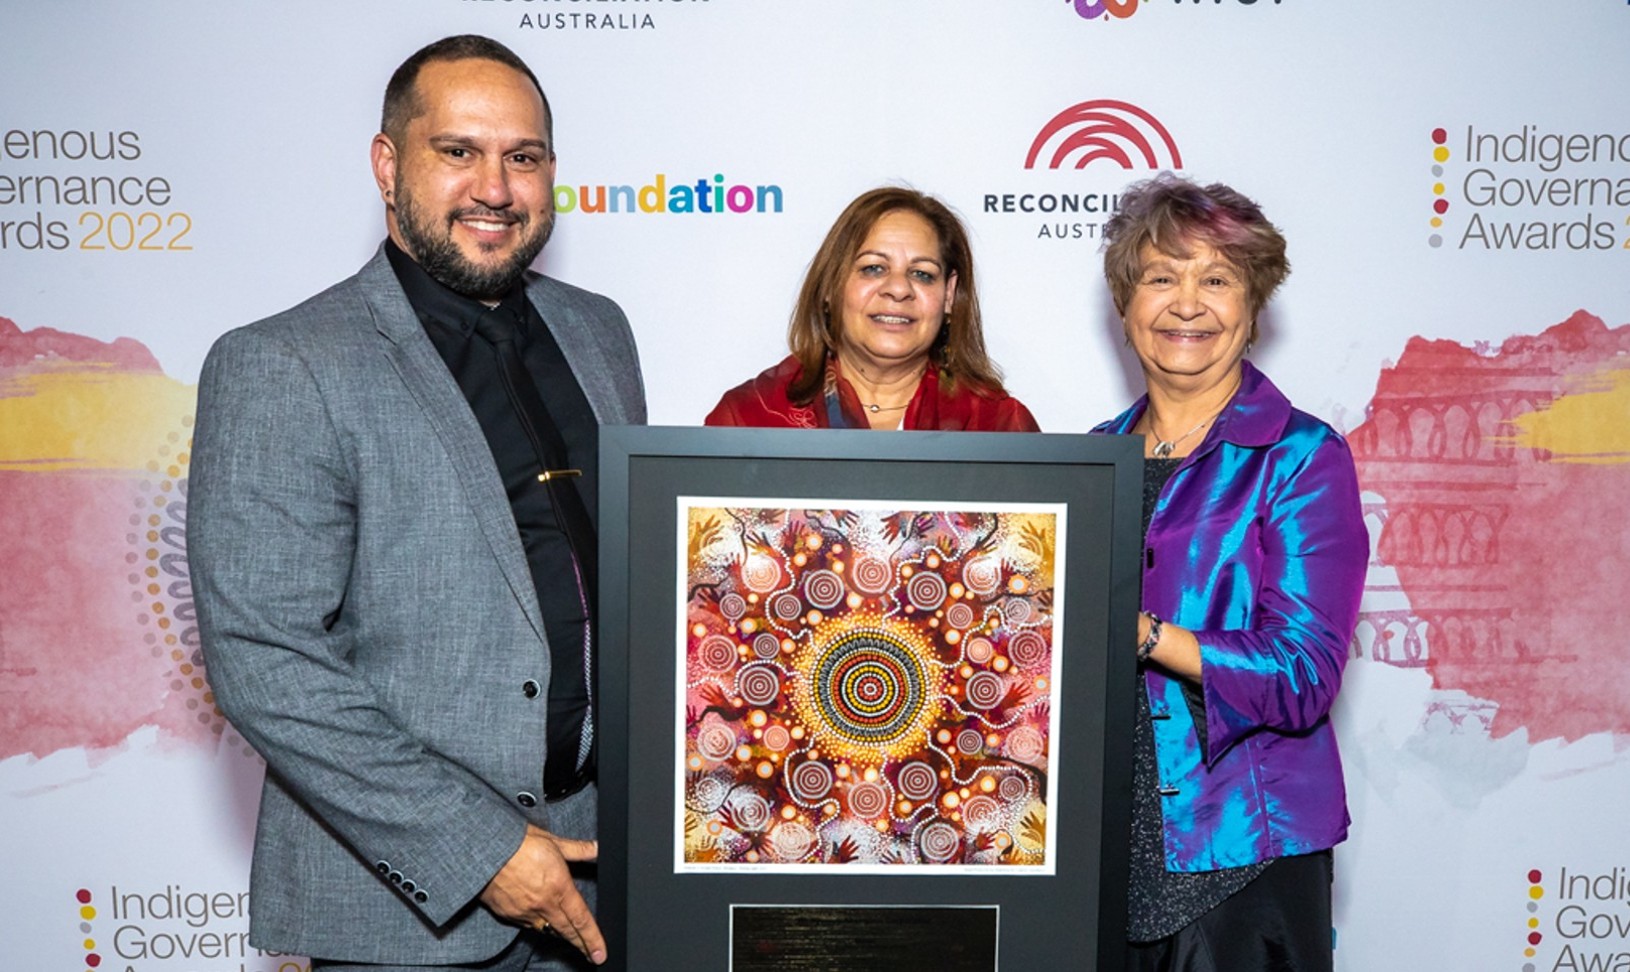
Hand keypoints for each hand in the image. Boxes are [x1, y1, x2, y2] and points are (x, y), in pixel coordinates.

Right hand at [479, 823, 605, 964]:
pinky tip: (541, 921)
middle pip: (566, 932)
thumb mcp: (553, 841)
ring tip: (570, 938)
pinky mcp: (508, 914)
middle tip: (591, 956)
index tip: (600, 953)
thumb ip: (578, 849)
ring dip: (559, 935)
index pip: (582, 920)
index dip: (593, 939)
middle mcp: (543, 904)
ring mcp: (525, 912)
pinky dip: (537, 924)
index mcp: (559, 887)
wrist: (484, 850)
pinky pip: (527, 925)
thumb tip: (597, 848)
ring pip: (547, 930)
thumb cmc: (517, 842)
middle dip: (582, 945)